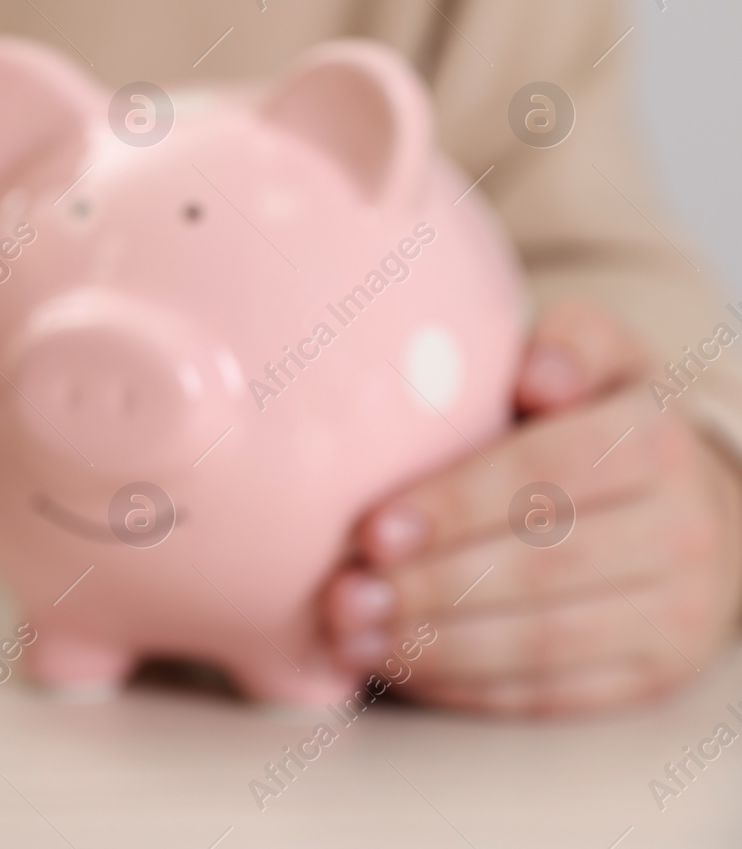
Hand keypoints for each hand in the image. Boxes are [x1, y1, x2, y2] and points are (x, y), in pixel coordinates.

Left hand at [324, 300, 741, 714]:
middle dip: (429, 587)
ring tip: (350, 637)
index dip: (454, 508)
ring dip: (436, 646)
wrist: (699, 503)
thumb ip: (567, 345)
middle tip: (341, 596)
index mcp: (657, 444)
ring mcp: (678, 616)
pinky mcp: (656, 679)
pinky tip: (400, 665)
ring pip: (544, 643)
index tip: (371, 531)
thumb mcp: (598, 356)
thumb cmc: (602, 418)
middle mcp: (684, 534)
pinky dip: (466, 686)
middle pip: (541, 567)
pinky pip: (553, 696)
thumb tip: (536, 375)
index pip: (545, 477)